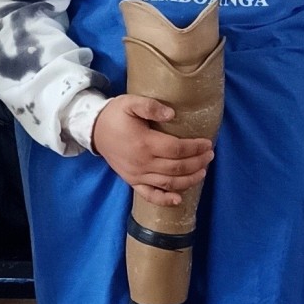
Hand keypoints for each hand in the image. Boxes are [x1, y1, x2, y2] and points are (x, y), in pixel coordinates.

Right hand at [90, 95, 212, 209]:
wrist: (94, 131)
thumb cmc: (115, 115)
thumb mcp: (130, 102)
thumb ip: (151, 106)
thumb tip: (171, 114)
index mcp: (144, 143)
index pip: (177, 149)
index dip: (195, 148)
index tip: (208, 144)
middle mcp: (143, 163)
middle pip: (177, 168)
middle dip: (197, 162)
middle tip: (209, 155)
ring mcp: (137, 175)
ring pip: (168, 183)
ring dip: (189, 180)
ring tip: (203, 172)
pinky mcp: (132, 181)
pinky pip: (150, 195)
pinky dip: (165, 200)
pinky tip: (178, 199)